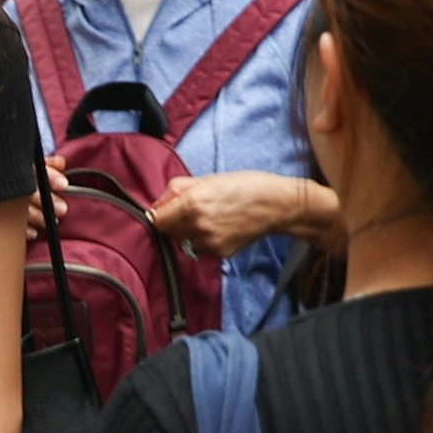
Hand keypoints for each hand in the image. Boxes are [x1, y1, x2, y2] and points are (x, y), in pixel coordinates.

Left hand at [147, 171, 330, 259]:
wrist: (277, 205)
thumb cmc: (244, 185)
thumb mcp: (207, 179)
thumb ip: (177, 190)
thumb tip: (156, 204)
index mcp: (192, 203)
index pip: (156, 220)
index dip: (159, 214)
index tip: (165, 210)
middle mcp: (198, 226)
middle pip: (167, 233)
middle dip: (173, 223)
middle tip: (190, 211)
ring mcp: (209, 243)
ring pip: (183, 242)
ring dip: (188, 233)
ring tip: (208, 219)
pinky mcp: (219, 254)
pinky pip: (200, 249)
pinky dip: (203, 241)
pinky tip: (219, 228)